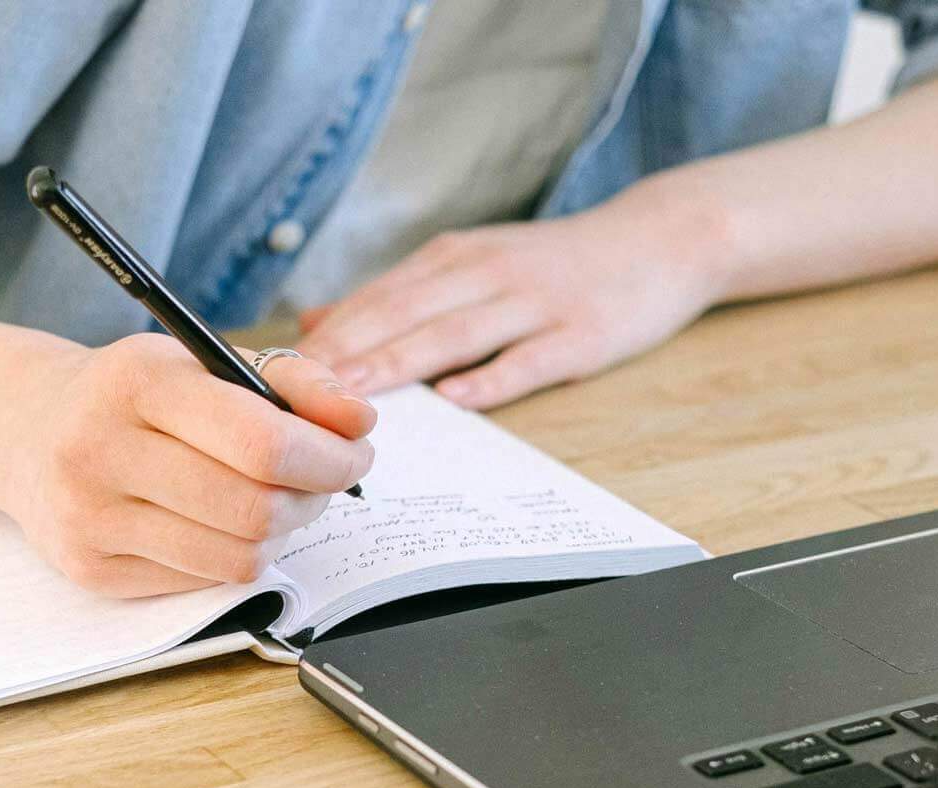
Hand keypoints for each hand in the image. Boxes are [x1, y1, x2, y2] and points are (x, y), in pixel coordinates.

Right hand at [0, 334, 374, 597]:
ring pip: (237, 557)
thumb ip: (293, 381)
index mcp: (137, 383)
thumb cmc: (133, 395)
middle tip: (321, 481)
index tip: (354, 453)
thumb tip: (359, 421)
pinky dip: (232, 555)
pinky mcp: (91, 570)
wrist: (25, 430)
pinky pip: (204, 581)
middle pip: (256, 509)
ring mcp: (90, 519)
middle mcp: (101, 451)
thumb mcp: (203, 362)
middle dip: (313, 499)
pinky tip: (218, 523)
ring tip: (274, 501)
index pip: (262, 442)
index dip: (328, 457)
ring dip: (279, 533)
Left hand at [295, 182, 724, 408]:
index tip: (277, 371)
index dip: (326, 336)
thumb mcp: (470, 263)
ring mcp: (535, 303)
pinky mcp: (580, 334)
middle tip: (296, 390)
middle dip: (346, 352)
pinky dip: (492, 377)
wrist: (660, 239)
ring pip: (455, 333)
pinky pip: (529, 358)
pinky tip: (457, 399)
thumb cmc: (553, 264)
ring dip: (400, 362)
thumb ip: (396, 295)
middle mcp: (486, 273)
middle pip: (404, 313)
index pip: (376, 297)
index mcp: (453, 259)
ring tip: (354, 395)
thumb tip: (316, 322)